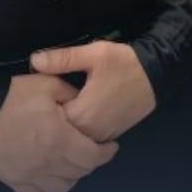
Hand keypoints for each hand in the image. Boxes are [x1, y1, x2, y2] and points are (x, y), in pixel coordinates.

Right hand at [0, 74, 117, 191]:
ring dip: (71, 176)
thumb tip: (83, 104)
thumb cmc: (13, 97)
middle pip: (79, 172)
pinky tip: (48, 174)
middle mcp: (49, 164)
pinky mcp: (12, 180)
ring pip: (61, 187)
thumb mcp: (48, 84)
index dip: (106, 152)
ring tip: (71, 161)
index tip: (110, 145)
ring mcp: (30, 175)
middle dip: (91, 162)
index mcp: (61, 141)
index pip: (93, 157)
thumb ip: (72, 94)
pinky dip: (47, 187)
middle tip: (92, 149)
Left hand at [31, 41, 157, 142]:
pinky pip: (87, 138)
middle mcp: (89, 132)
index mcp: (80, 114)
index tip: (42, 93)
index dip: (43, 105)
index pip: (49, 118)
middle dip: (53, 116)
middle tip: (49, 99)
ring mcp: (101, 136)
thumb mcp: (94, 54)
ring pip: (74, 136)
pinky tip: (80, 113)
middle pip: (59, 130)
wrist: (157, 74)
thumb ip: (62, 59)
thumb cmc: (124, 63)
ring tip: (63, 106)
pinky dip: (81, 129)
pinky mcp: (110, 135)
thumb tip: (34, 61)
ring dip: (67, 125)